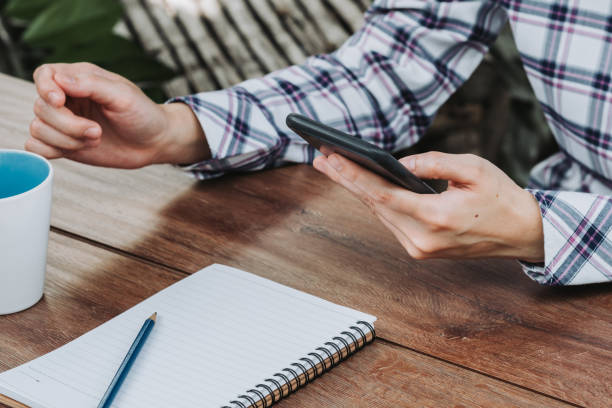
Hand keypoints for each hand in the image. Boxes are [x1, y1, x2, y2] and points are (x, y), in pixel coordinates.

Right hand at [27, 62, 208, 167]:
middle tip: (97, 132)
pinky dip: (50, 151)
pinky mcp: (63, 144)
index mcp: (80, 78)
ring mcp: (63, 122)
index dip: (45, 88)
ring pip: (38, 128)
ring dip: (65, 140)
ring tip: (94, 140)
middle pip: (41, 107)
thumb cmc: (143, 115)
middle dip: (68, 124)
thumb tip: (59, 80)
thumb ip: (91, 84)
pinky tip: (77, 149)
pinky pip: (36, 147)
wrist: (154, 143)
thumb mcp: (123, 96)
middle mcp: (67, 99)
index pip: (44, 74)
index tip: (60, 101)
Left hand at [313, 151, 543, 261]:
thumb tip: (399, 162)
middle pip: (373, 205)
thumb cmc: (501, 197)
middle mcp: (421, 240)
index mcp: (435, 219)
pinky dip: (374, 201)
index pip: (382, 195)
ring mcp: (418, 249)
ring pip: (379, 213)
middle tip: (320, 157)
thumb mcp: (473, 168)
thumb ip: (434, 162)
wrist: (520, 233)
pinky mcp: (419, 249)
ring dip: (356, 190)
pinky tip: (360, 183)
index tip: (330, 158)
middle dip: (345, 179)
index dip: (353, 175)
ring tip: (334, 166)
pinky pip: (390, 220)